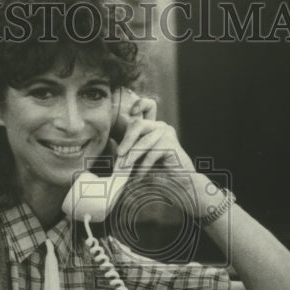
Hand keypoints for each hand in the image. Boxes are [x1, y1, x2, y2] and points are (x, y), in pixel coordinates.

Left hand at [111, 95, 213, 217]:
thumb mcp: (138, 159)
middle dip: (126, 140)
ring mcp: (167, 134)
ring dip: (132, 156)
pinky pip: (152, 154)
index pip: (148, 106)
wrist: (179, 185)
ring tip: (124, 170)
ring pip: (143, 141)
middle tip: (119, 154)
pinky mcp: (172, 145)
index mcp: (151, 127)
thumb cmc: (156, 172)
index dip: (140, 104)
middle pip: (139, 123)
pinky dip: (143, 167)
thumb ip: (126, 150)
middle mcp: (160, 127)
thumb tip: (110, 143)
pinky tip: (138, 176)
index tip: (131, 113)